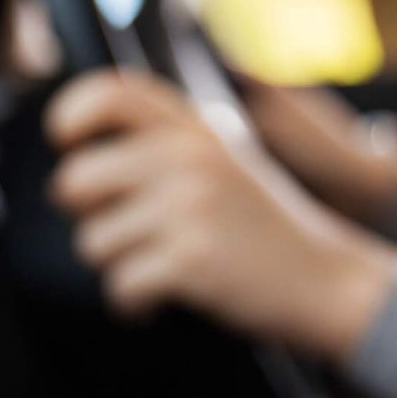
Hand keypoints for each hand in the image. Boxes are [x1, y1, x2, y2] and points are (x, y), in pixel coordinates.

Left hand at [44, 71, 395, 361]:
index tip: (67, 143)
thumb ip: (165, 145)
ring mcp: (189, 208)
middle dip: (89, 218)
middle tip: (125, 236)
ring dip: (117, 266)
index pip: (110, 92)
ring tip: (160, 267)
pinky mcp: (190, 259)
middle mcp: (189, 159)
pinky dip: (134, 304)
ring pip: (92, 243)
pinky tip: (162, 299)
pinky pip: (119, 286)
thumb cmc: (265, 228)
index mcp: (195, 129)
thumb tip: (81, 159)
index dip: (70, 115)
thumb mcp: (225, 161)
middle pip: (76, 181)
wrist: (329, 280)